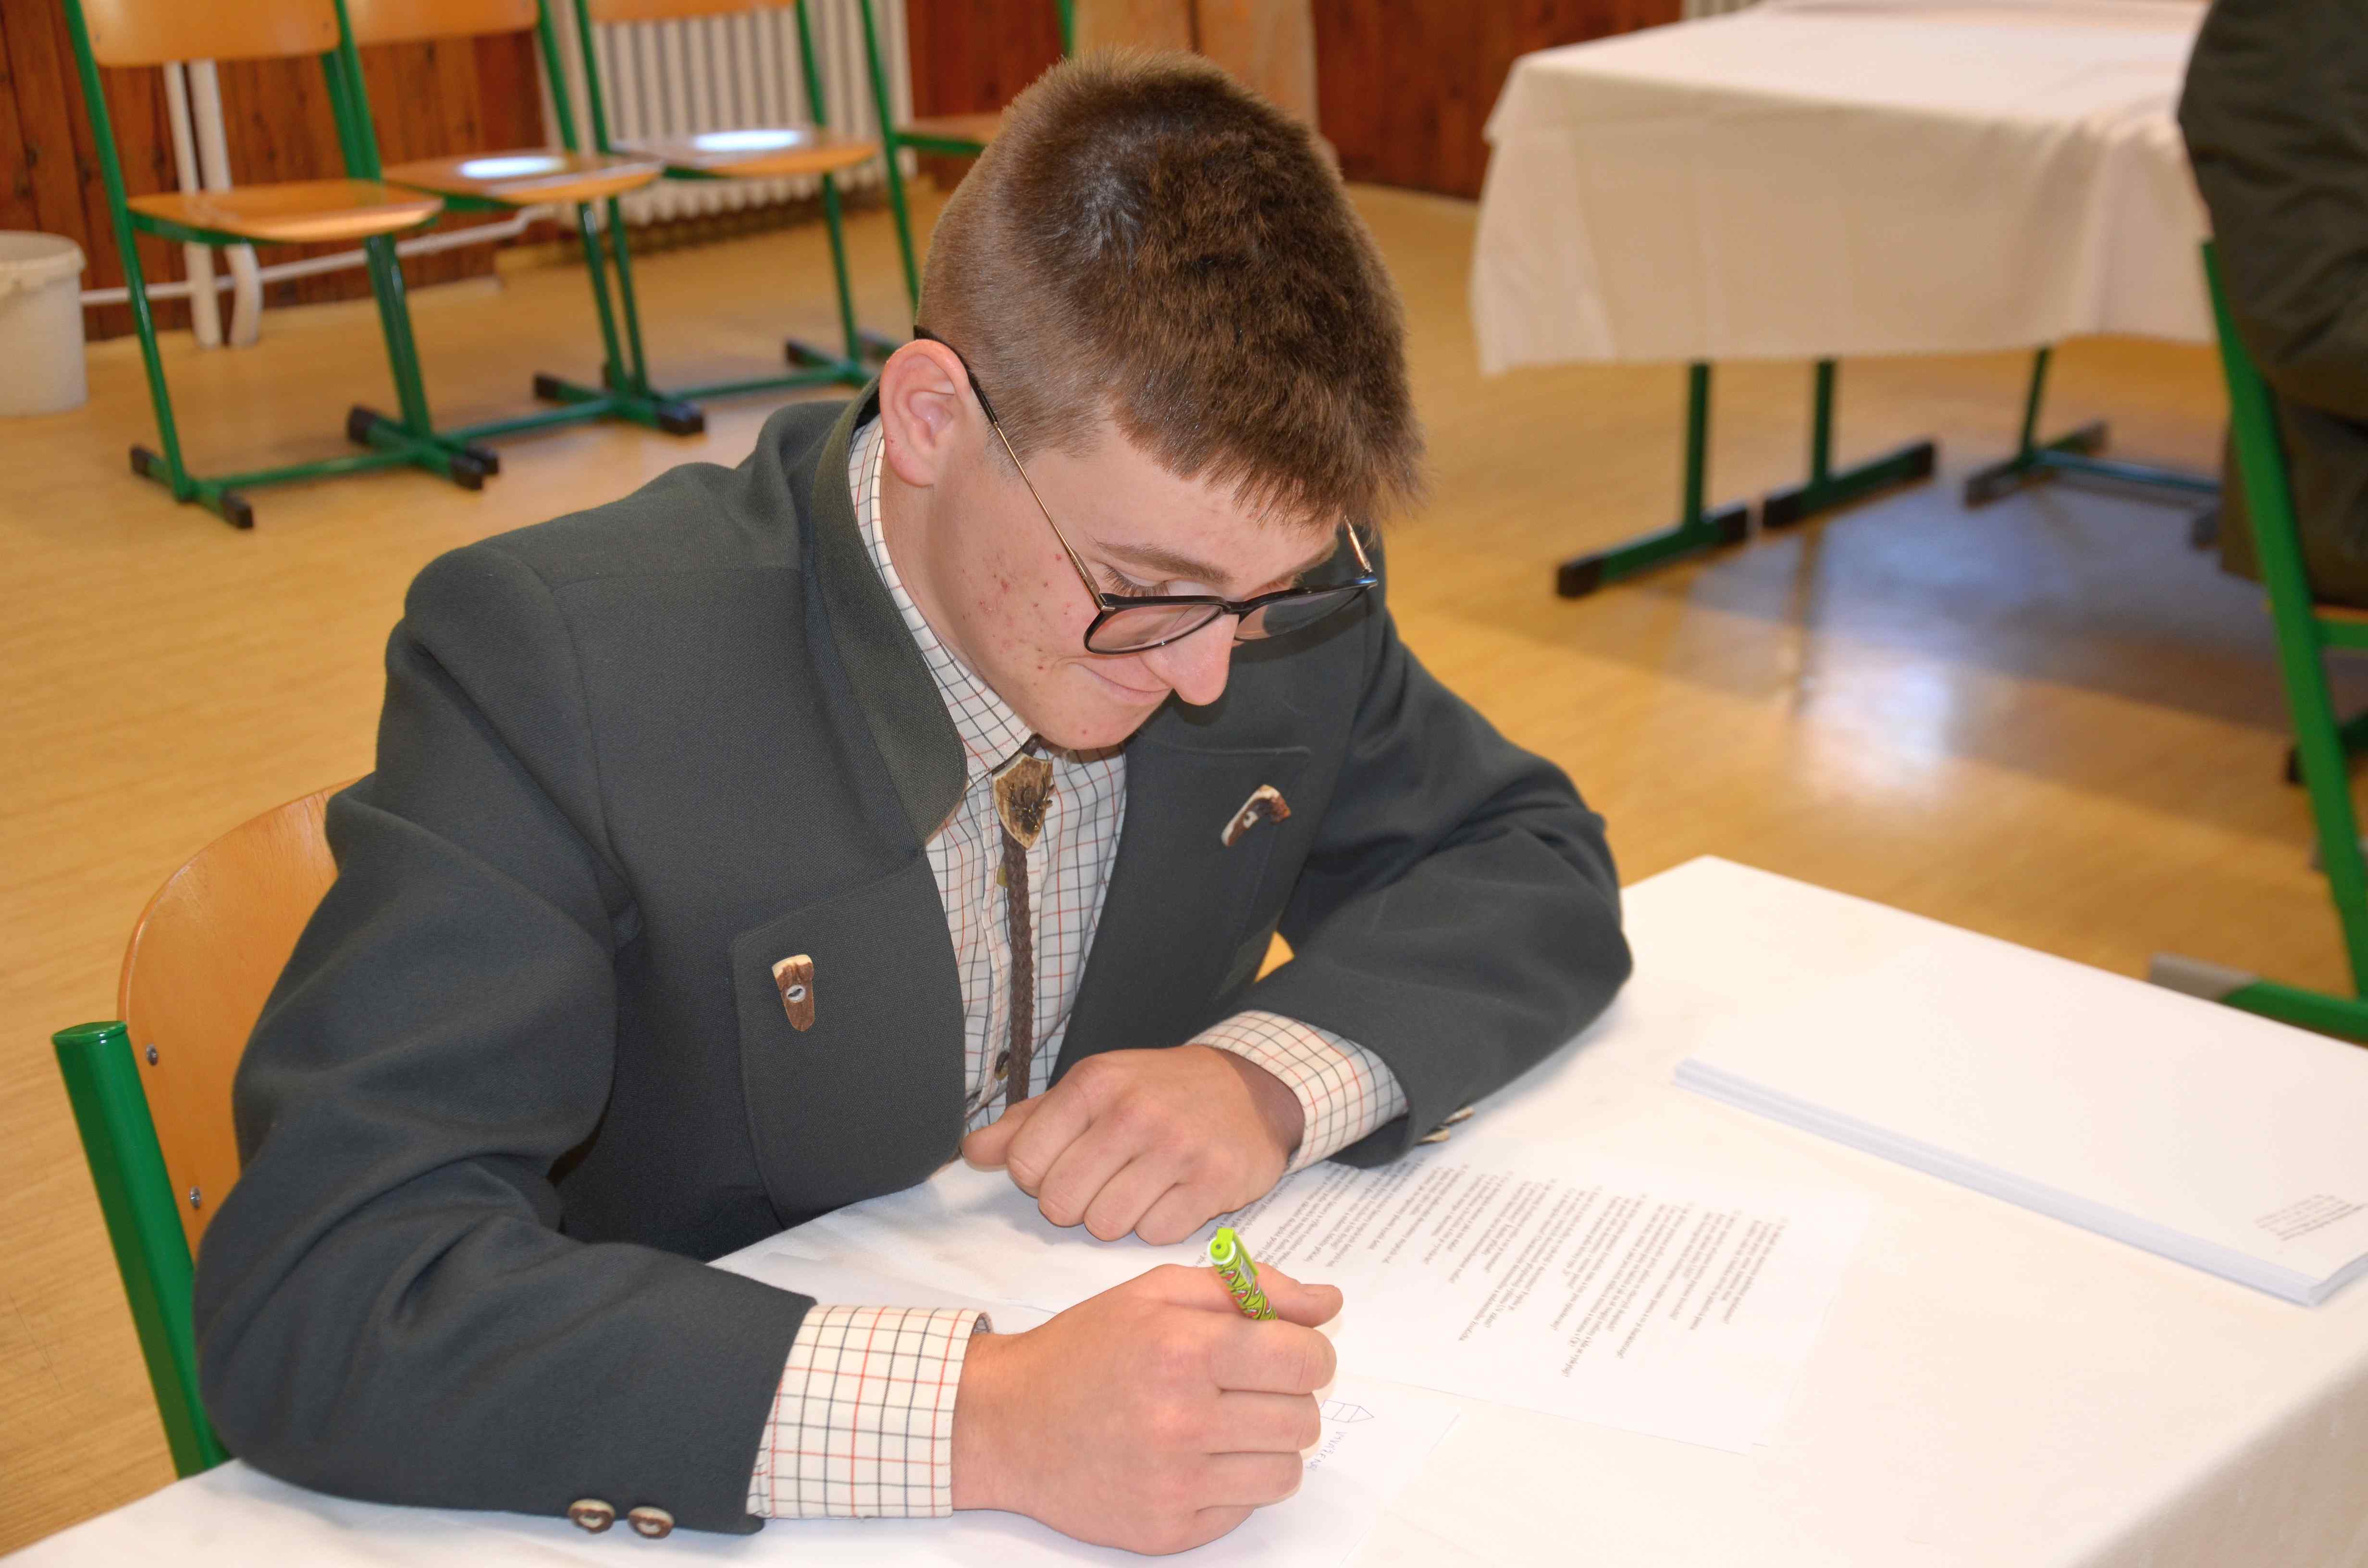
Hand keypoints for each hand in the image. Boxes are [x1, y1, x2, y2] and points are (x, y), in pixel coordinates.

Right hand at [951, 1261, 1341, 1552]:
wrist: (1007, 1423)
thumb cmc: (1085, 1349)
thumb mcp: (1158, 1292)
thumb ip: (1250, 1289)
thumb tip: (1328, 1303)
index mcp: (1183, 1349)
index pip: (1304, 1360)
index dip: (1308, 1352)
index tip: (1285, 1352)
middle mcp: (1181, 1419)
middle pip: (1302, 1418)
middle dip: (1286, 1397)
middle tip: (1243, 1386)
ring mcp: (1175, 1483)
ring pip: (1286, 1471)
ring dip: (1267, 1445)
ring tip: (1222, 1424)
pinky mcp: (1167, 1531)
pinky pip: (1247, 1509)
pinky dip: (1234, 1484)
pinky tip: (1193, 1458)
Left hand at [962, 1046, 1305, 1243]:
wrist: (1249, 1090)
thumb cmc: (1157, 1092)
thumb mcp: (1092, 1089)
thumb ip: (1028, 1123)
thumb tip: (971, 1152)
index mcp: (1093, 1084)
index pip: (1023, 1163)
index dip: (1038, 1176)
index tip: (1066, 1164)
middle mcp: (1132, 1112)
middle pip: (1060, 1202)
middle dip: (1076, 1203)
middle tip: (1104, 1183)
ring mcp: (1176, 1147)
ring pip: (1105, 1225)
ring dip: (1117, 1217)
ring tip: (1140, 1188)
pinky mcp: (1214, 1180)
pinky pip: (1156, 1234)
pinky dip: (1159, 1224)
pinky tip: (1174, 1195)